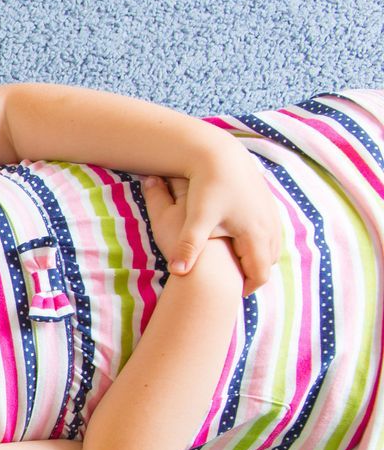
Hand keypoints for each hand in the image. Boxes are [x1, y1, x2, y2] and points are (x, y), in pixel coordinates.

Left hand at [144, 154, 285, 294]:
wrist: (221, 153)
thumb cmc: (208, 186)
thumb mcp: (197, 218)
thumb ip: (189, 246)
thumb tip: (177, 272)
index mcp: (255, 233)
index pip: (259, 274)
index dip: (247, 288)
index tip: (231, 295)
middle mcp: (269, 225)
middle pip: (268, 262)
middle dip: (254, 275)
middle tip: (234, 284)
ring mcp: (271, 213)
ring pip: (271, 247)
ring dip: (258, 258)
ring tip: (237, 267)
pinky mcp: (267, 203)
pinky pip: (270, 232)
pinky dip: (259, 242)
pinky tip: (240, 243)